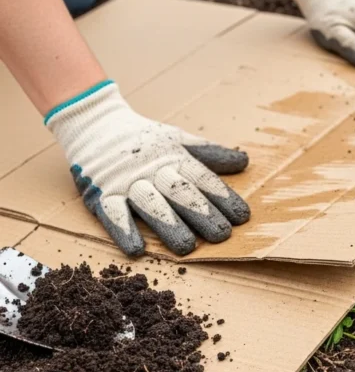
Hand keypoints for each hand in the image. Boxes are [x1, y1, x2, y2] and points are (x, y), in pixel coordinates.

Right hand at [46, 81, 249, 256]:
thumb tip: (244, 162)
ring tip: (187, 247)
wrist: (93, 121)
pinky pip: (113, 213)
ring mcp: (126, 183)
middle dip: (201, 213)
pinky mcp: (101, 194)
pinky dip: (124, 231)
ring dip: (169, 225)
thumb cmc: (141, 138)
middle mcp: (152, 170)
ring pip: (150, 204)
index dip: (222, 196)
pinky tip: (136, 249)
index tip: (241, 216)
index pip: (201, 178)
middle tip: (222, 235)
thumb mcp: (176, 140)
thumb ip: (208, 155)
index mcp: (172, 158)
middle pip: (180, 192)